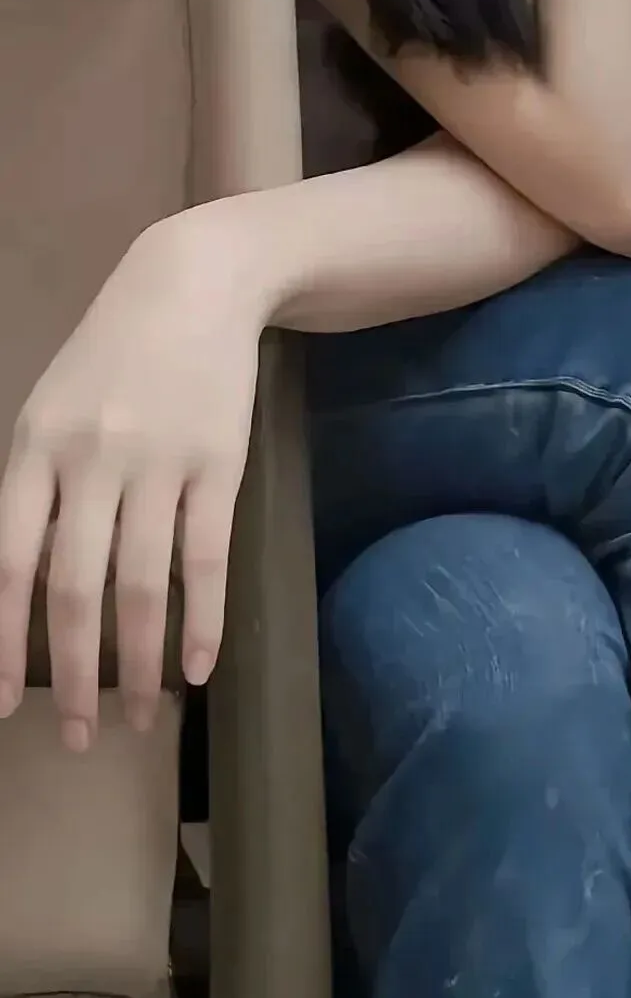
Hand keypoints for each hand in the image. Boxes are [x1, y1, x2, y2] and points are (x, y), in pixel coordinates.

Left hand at [0, 213, 260, 748]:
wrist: (196, 281)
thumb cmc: (113, 354)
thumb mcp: (52, 409)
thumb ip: (38, 492)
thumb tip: (29, 593)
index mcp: (35, 448)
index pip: (10, 565)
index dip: (2, 643)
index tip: (1, 706)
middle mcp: (92, 459)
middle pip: (77, 590)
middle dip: (73, 676)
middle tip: (79, 737)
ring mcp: (159, 461)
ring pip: (143, 587)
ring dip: (138, 665)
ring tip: (138, 718)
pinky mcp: (220, 462)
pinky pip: (206, 560)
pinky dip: (202, 623)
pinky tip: (199, 668)